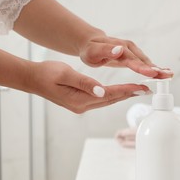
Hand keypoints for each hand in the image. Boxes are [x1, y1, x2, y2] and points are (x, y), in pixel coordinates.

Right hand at [27, 61, 150, 112]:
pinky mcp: (79, 102)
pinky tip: (119, 91)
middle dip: (129, 94)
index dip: (127, 90)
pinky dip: (113, 94)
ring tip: (138, 89)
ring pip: (107, 100)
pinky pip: (101, 99)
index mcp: (80, 99)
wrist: (33, 79)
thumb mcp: (65, 74)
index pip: (110, 95)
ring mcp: (81, 106)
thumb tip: (102, 91)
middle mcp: (82, 106)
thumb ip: (84, 83)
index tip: (142, 87)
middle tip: (147, 89)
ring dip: (123, 95)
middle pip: (112, 100)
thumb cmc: (46, 74)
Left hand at [79, 36, 173, 78]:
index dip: (142, 67)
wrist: (91, 43)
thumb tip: (119, 50)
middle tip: (166, 76)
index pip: (132, 59)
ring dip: (158, 69)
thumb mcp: (93, 51)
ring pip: (146, 61)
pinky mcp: (133, 55)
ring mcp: (131, 51)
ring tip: (169, 75)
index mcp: (118, 48)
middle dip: (155, 69)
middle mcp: (127, 48)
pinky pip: (144, 62)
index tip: (152, 72)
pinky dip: (154, 68)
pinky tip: (163, 73)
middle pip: (143, 60)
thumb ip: (106, 51)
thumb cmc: (90, 49)